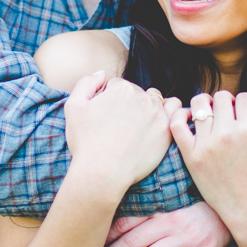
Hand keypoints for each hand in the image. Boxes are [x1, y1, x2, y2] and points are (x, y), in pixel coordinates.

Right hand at [64, 73, 178, 191]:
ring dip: (146, 109)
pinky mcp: (166, 131)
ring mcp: (157, 114)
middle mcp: (142, 97)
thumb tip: (102, 74)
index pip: (117, 86)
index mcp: (121, 88)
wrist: (102, 173)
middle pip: (136, 93)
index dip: (108, 99)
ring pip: (154, 102)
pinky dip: (166, 116)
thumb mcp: (73, 107)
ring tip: (134, 127)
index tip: (104, 116)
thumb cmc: (85, 142)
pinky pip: (173, 114)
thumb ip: (86, 83)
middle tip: (117, 125)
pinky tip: (154, 126)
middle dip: (127, 104)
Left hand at [98, 202, 231, 246]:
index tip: (93, 242)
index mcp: (162, 207)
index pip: (128, 220)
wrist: (232, 207)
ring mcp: (185, 238)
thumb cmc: (198, 202)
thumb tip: (121, 212)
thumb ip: (151, 205)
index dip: (109, 233)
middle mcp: (171, 222)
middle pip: (135, 240)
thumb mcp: (174, 198)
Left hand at [170, 90, 246, 226]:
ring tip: (210, 114)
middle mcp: (227, 134)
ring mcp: (206, 145)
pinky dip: (180, 114)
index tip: (245, 114)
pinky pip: (177, 124)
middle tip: (228, 114)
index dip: (246, 103)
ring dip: (205, 104)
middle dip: (227, 102)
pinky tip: (189, 118)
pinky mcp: (191, 156)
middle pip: (221, 97)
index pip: (244, 97)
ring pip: (199, 105)